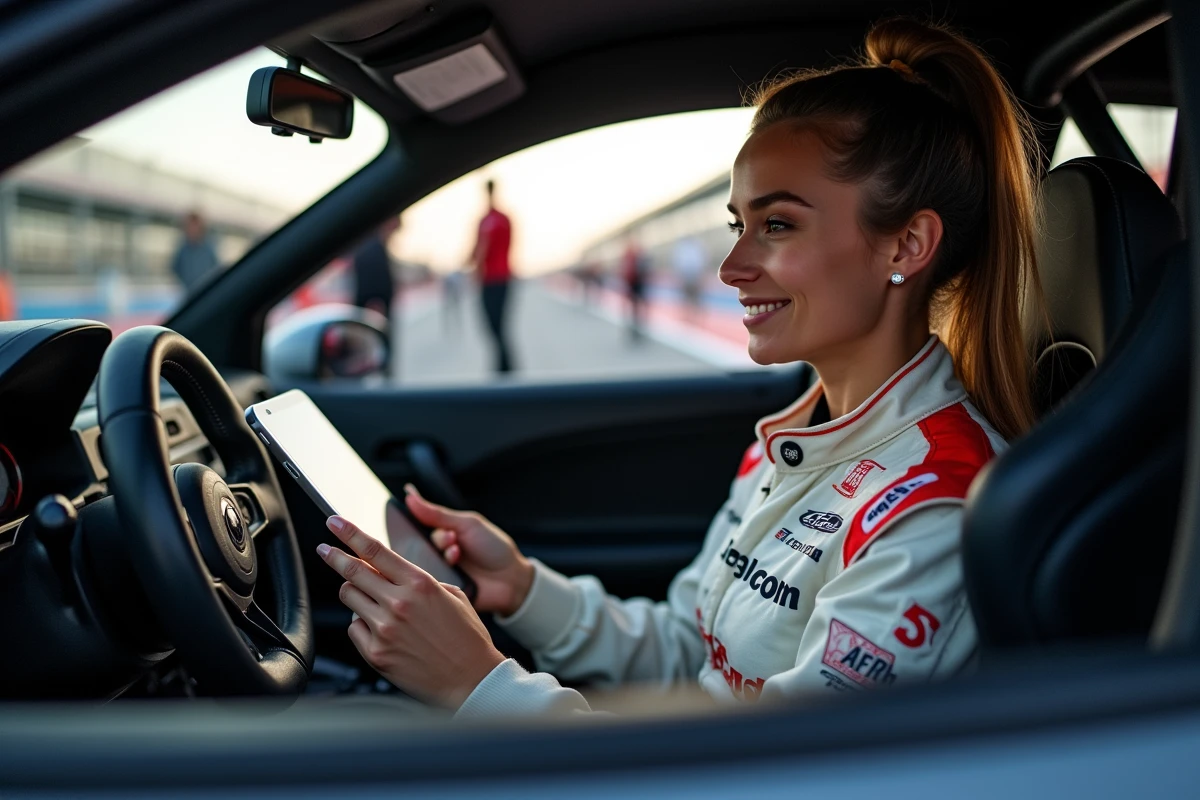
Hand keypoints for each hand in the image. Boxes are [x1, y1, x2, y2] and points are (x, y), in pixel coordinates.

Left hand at [317, 515, 504, 708]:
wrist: (473, 680)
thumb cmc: (467, 639)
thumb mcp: (453, 596)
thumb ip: (419, 582)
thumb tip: (391, 575)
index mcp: (420, 584)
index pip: (376, 550)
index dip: (350, 533)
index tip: (335, 522)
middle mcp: (399, 603)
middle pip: (353, 571)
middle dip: (335, 556)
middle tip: (325, 549)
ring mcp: (385, 629)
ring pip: (349, 597)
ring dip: (354, 592)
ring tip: (369, 599)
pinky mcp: (376, 653)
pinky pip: (354, 627)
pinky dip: (362, 624)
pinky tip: (381, 630)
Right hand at [403, 485, 534, 616]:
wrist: (512, 578)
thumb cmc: (492, 547)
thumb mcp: (467, 524)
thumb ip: (437, 514)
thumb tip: (409, 496)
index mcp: (440, 535)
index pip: (416, 528)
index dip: (415, 524)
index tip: (415, 520)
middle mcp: (435, 554)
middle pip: (418, 545)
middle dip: (436, 539)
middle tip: (452, 538)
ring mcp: (438, 573)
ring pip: (423, 563)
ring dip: (441, 554)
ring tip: (457, 552)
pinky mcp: (441, 590)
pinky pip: (428, 582)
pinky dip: (441, 571)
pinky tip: (455, 566)